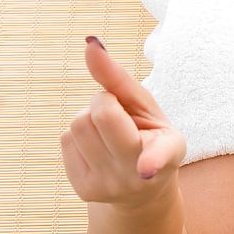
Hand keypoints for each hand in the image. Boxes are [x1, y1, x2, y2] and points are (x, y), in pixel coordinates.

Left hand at [60, 37, 186, 207]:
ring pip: (77, 125)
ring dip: (89, 119)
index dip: (152, 160)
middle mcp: (140, 176)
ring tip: (108, 134)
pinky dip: (79, 137)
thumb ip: (119, 78)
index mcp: (168, 153)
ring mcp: (111, 186)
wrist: (140, 189)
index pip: (158, 153)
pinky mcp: (85, 190)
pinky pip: (66, 141)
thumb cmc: (147, 136)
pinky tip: (97, 150)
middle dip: (103, 102)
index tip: (146, 170)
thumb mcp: (145, 108)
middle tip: (120, 117)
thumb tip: (90, 43)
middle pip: (99, 114)